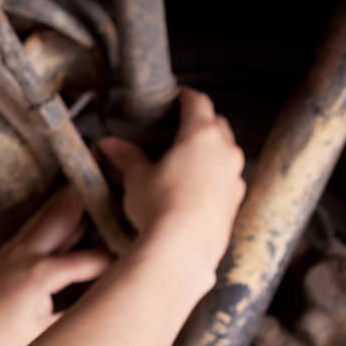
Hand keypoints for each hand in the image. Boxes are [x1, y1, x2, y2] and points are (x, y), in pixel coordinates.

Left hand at [0, 186, 113, 345]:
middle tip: (114, 174)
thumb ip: (77, 318)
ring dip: (72, 195)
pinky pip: (37, 222)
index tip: (144, 251)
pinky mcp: (9, 249)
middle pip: (66, 214)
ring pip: (50, 213)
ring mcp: (17, 247)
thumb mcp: (43, 337)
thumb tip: (108, 307)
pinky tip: (68, 204)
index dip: (119, 258)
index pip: (92, 259)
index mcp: (41, 274)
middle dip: (90, 195)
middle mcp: (29, 252)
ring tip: (94, 177)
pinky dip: (55, 210)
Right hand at [97, 86, 246, 272]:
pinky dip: (215, 177)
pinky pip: (228, 179)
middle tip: (180, 128)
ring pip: (226, 153)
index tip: (178, 96)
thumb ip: (127, 157)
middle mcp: (225, 152)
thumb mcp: (137, 178)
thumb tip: (109, 145)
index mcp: (200, 136)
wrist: (183, 249)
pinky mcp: (236, 201)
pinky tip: (196, 188)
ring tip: (187, 160)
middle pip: (217, 125)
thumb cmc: (161, 208)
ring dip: (211, 151)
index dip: (186, 96)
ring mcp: (234, 177)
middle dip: (201, 122)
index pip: (198, 103)